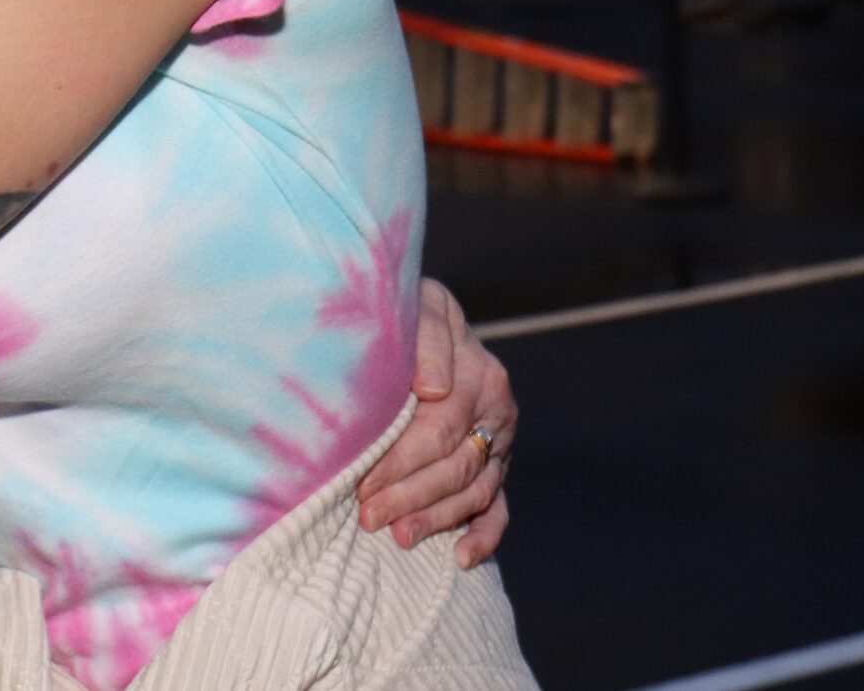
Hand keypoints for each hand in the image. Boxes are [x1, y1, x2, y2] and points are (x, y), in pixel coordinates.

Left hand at [358, 278, 515, 566]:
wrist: (428, 317)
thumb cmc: (409, 313)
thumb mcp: (419, 306)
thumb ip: (427, 339)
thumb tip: (434, 388)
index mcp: (480, 375)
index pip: (441, 429)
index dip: (401, 459)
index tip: (363, 481)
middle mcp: (497, 411)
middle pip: (457, 466)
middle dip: (410, 495)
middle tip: (368, 516)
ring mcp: (500, 443)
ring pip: (476, 492)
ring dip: (437, 519)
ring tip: (398, 537)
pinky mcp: (498, 466)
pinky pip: (499, 509)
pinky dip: (484, 536)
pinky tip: (459, 557)